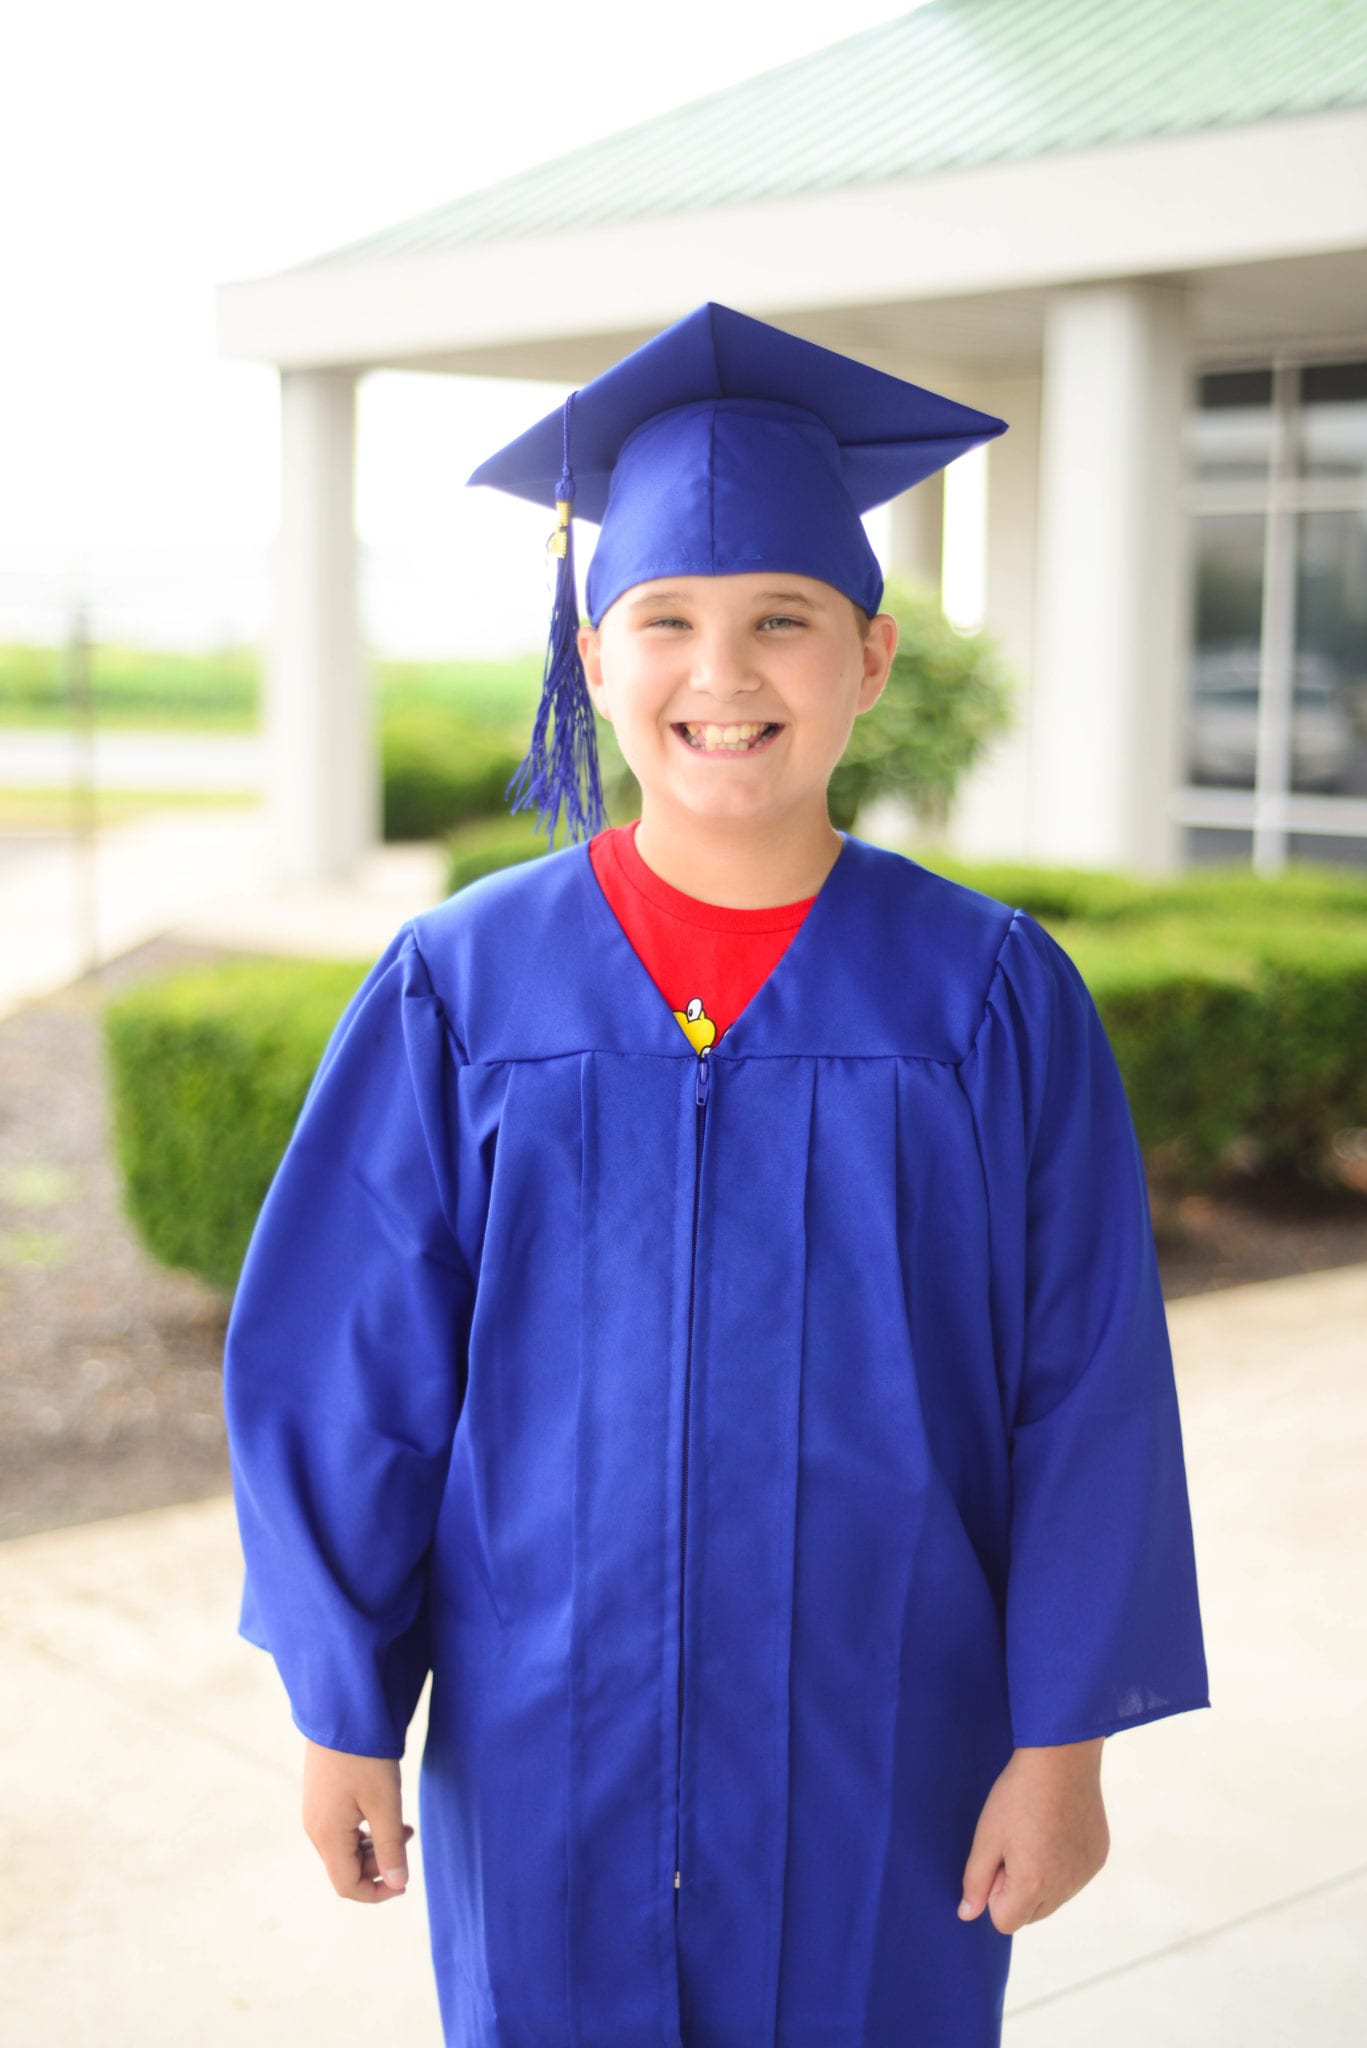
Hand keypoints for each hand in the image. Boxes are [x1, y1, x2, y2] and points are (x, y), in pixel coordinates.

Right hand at [301, 1738, 416, 1903]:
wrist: (343, 1712)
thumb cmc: (366, 1758)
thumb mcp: (385, 1803)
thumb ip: (390, 1847)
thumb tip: (397, 1883)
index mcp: (327, 1835)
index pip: (347, 1886)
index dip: (377, 1892)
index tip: (405, 1882)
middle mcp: (315, 1828)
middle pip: (347, 1867)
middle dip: (380, 1862)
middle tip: (408, 1834)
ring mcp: (316, 1811)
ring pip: (346, 1847)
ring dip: (376, 1844)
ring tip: (402, 1823)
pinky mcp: (321, 1797)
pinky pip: (342, 1828)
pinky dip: (366, 1828)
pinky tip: (385, 1810)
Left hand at [957, 1739, 1108, 1934]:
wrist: (1061, 1757)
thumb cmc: (1017, 1794)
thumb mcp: (987, 1835)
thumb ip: (975, 1881)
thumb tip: (967, 1914)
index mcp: (1033, 1885)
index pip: (1005, 1922)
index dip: (994, 1892)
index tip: (998, 1858)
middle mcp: (1064, 1887)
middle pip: (1030, 1914)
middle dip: (1017, 1890)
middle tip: (1015, 1844)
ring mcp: (1085, 1874)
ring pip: (1054, 1897)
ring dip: (1040, 1879)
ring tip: (1035, 1833)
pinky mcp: (1098, 1858)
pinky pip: (1074, 1877)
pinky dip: (1062, 1864)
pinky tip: (1056, 1828)